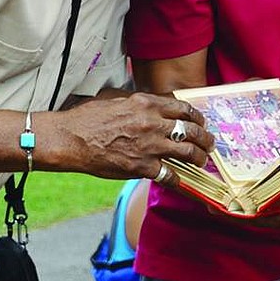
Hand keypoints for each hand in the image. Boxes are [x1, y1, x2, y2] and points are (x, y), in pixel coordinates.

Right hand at [39, 92, 213, 185]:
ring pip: (186, 151)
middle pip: (191, 130)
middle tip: (209, 143)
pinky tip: (181, 181)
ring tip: (202, 161)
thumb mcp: (118, 99)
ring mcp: (149, 145)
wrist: (70, 138)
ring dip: (198, 158)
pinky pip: (168, 175)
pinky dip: (178, 179)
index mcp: (147, 103)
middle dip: (205, 138)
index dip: (197, 116)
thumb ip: (140, 103)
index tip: (201, 122)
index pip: (183, 107)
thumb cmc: (88, 118)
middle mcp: (152, 122)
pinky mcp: (141, 167)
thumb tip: (156, 106)